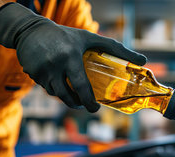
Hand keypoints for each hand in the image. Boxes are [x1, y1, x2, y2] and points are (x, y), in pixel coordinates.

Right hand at [0, 3, 145, 111]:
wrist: (31, 30)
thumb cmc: (66, 35)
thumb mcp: (90, 38)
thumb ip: (116, 48)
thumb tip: (143, 60)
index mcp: (70, 57)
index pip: (81, 86)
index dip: (89, 102)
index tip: (95, 109)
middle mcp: (54, 65)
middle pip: (67, 96)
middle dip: (77, 104)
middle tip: (85, 104)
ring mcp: (41, 71)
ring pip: (56, 94)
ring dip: (66, 96)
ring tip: (73, 92)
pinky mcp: (31, 74)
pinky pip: (45, 88)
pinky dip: (53, 88)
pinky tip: (57, 80)